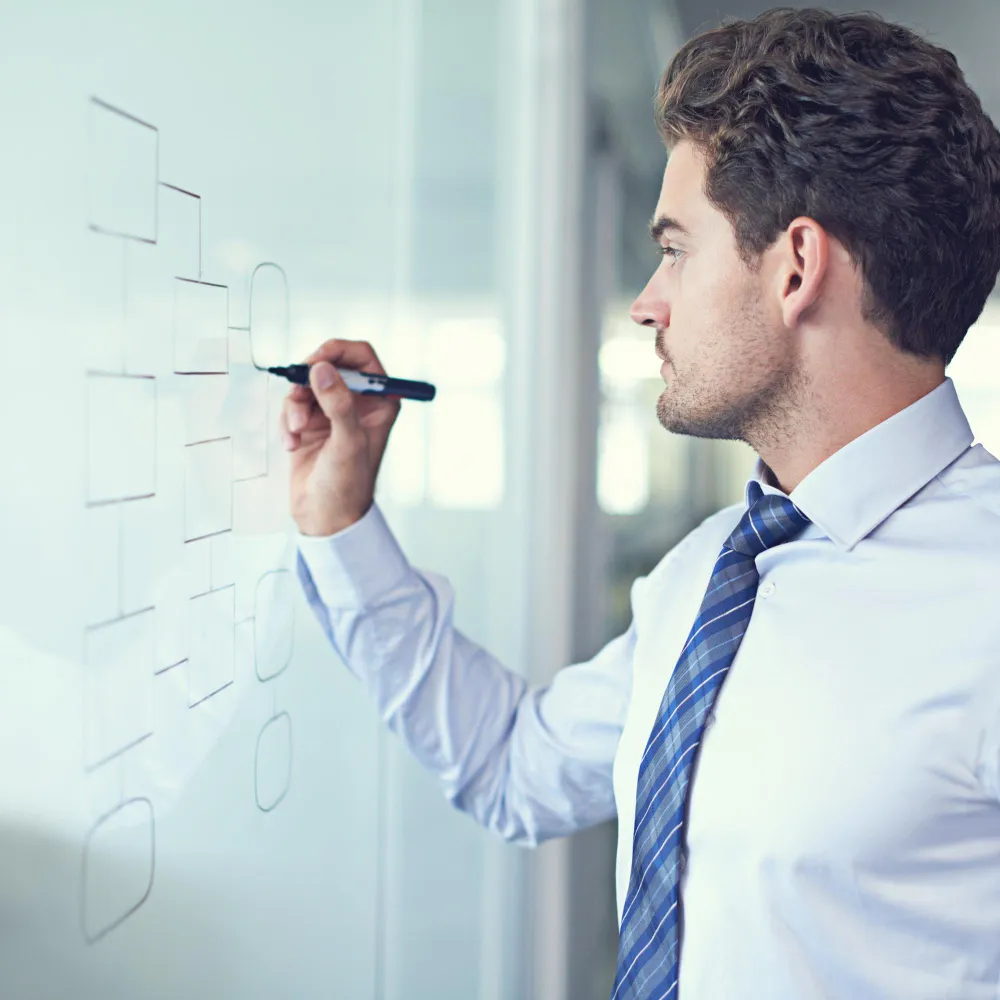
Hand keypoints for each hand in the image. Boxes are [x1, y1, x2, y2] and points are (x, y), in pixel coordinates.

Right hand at [280, 339, 401, 536]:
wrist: (325, 517)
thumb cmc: (348, 484)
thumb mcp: (348, 441)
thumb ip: (338, 403)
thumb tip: (323, 369)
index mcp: (380, 402)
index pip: (362, 357)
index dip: (339, 351)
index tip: (316, 361)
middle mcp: (358, 403)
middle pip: (329, 366)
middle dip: (308, 382)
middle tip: (297, 394)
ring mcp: (333, 412)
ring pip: (306, 386)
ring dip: (295, 406)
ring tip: (296, 432)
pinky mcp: (311, 424)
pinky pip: (292, 406)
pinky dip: (287, 423)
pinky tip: (291, 445)